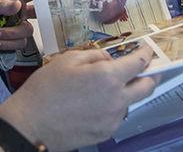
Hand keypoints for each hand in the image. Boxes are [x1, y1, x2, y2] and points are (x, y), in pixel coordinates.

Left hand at [0, 0, 34, 50]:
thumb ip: (2, 5)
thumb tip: (17, 5)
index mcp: (14, 0)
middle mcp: (19, 14)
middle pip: (36, 14)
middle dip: (37, 16)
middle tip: (30, 17)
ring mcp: (17, 28)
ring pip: (27, 31)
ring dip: (11, 34)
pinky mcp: (14, 41)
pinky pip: (19, 44)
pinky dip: (8, 44)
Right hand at [0, 46, 155, 150]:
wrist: (30, 123)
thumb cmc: (45, 89)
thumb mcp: (67, 59)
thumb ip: (94, 56)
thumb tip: (108, 59)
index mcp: (108, 77)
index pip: (139, 63)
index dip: (147, 54)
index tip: (148, 50)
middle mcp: (116, 99)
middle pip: (147, 87)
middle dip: (151, 75)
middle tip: (148, 68)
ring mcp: (112, 119)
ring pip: (131, 102)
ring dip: (127, 92)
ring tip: (108, 86)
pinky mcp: (105, 133)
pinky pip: (117, 116)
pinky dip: (113, 106)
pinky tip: (95, 102)